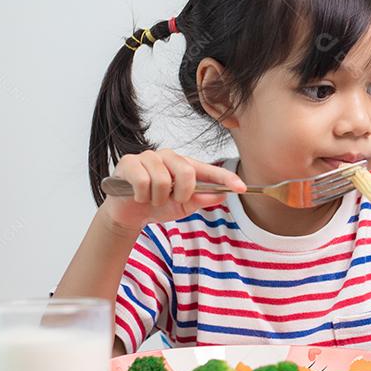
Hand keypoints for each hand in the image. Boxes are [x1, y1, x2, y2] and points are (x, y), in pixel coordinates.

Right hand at [99, 149, 245, 234]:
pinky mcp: (129, 162)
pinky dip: (142, 196)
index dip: (226, 178)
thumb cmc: (157, 205)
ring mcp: (148, 157)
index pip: (209, 170)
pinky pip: (143, 181)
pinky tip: (138, 195)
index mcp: (185, 165)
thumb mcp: (183, 206)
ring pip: (162, 179)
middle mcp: (168, 157)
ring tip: (152, 199)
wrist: (128, 214)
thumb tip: (221, 195)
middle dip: (182, 193)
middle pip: (187, 171)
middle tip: (173, 199)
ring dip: (158, 198)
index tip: (241, 188)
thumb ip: (201, 199)